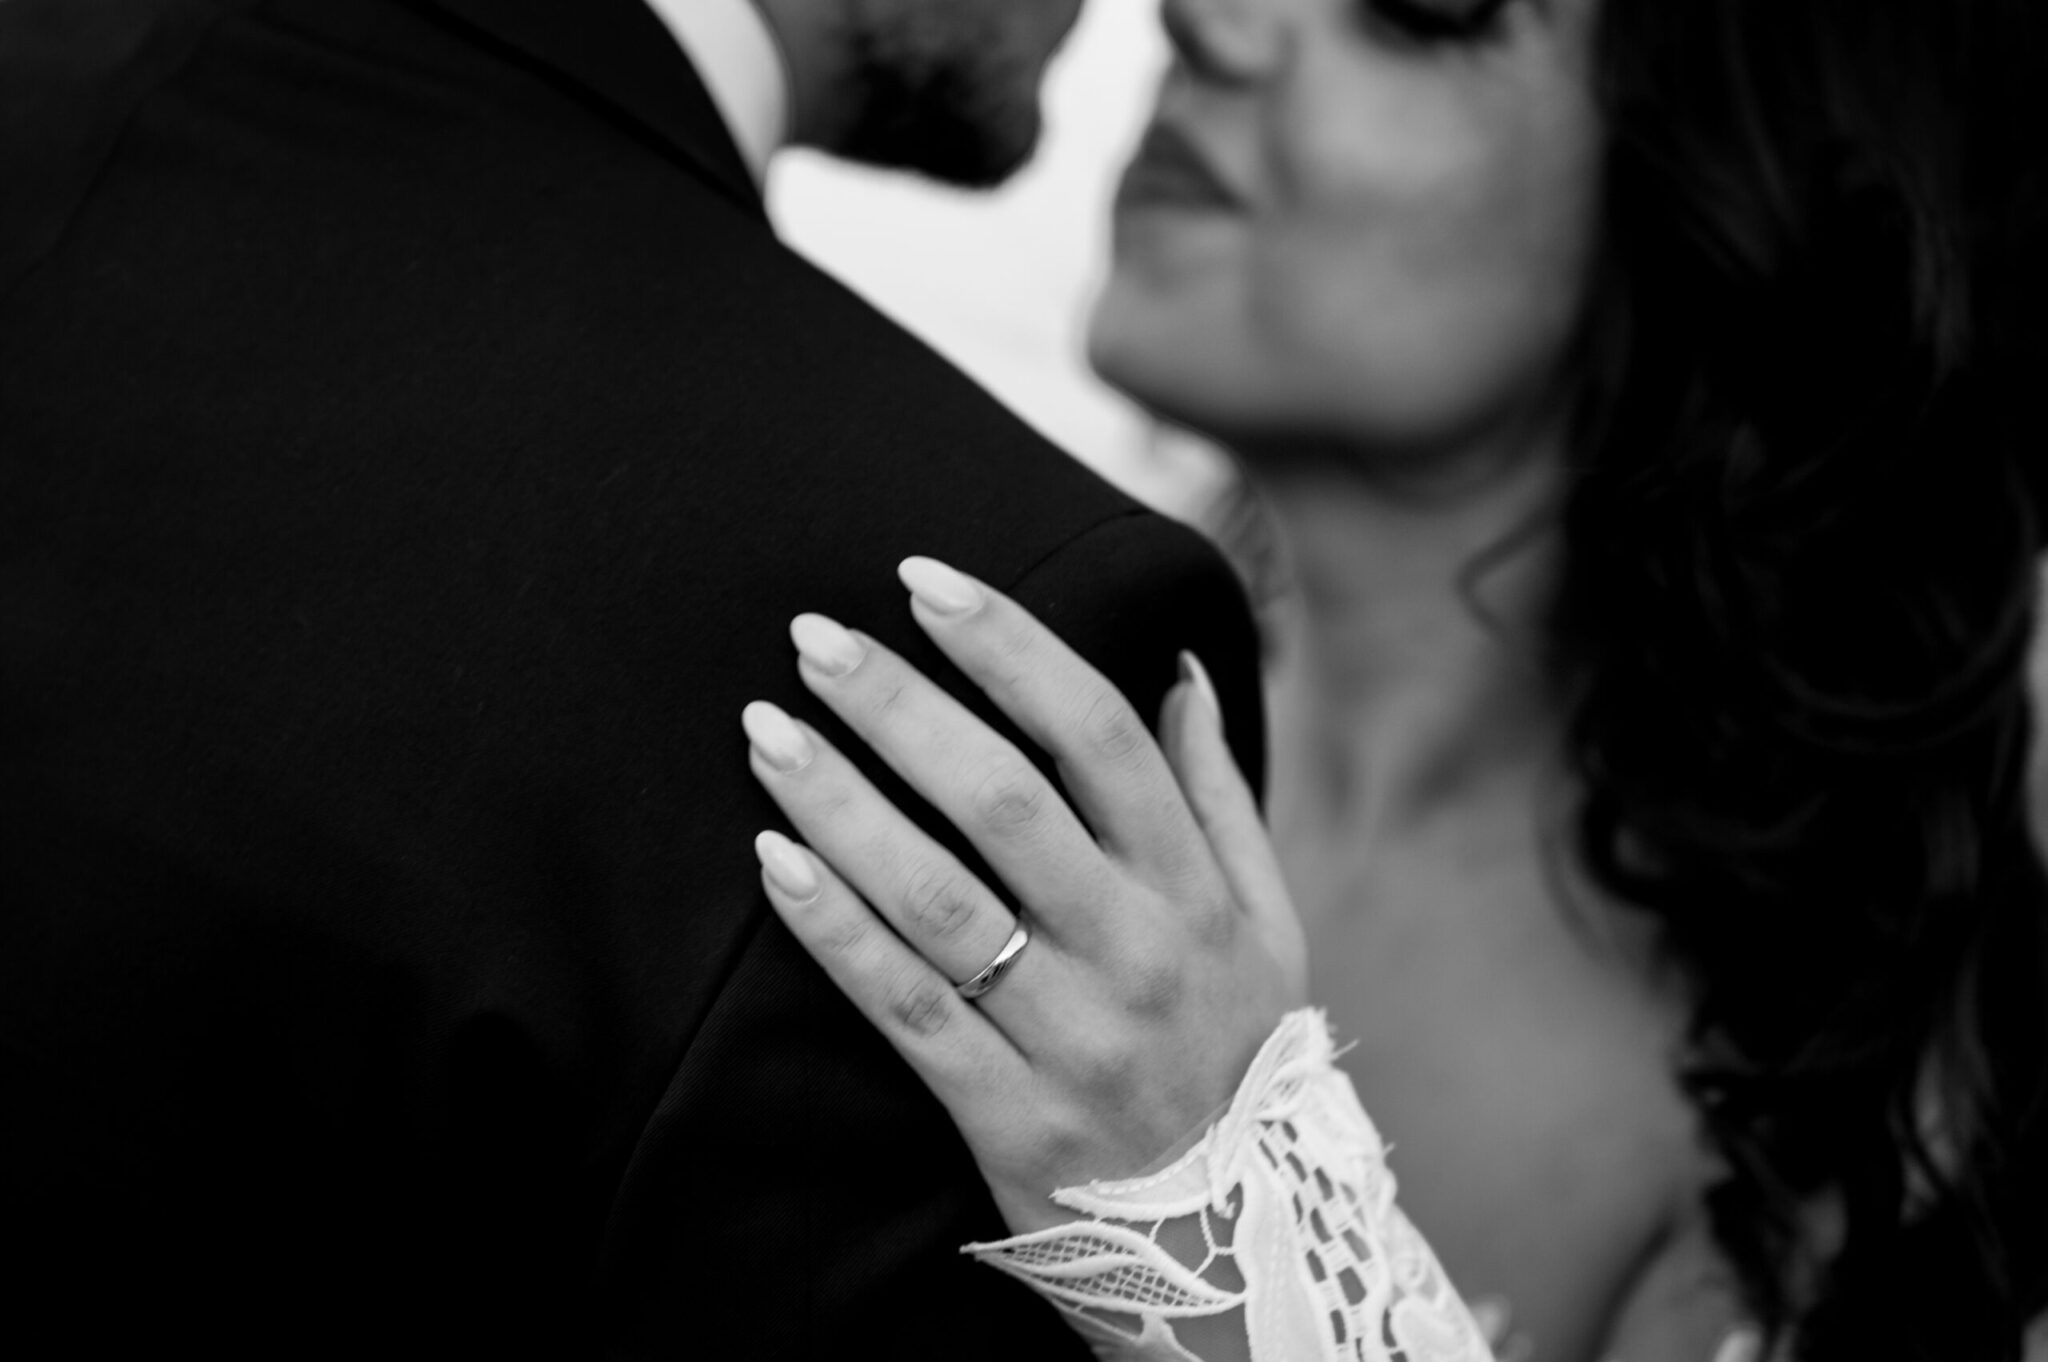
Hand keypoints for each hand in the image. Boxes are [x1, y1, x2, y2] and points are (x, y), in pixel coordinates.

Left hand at [742, 556, 1308, 1232]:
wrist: (1234, 1246)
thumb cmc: (1239, 1055)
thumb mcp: (1269, 924)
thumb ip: (1219, 794)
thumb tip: (1182, 667)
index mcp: (1194, 891)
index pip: (1097, 735)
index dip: (1008, 647)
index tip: (926, 580)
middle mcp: (1134, 952)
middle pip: (1003, 800)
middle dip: (901, 706)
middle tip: (813, 638)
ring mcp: (1068, 1035)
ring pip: (939, 898)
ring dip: (844, 803)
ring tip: (767, 730)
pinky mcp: (1003, 1111)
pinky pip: (905, 1006)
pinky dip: (836, 929)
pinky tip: (775, 859)